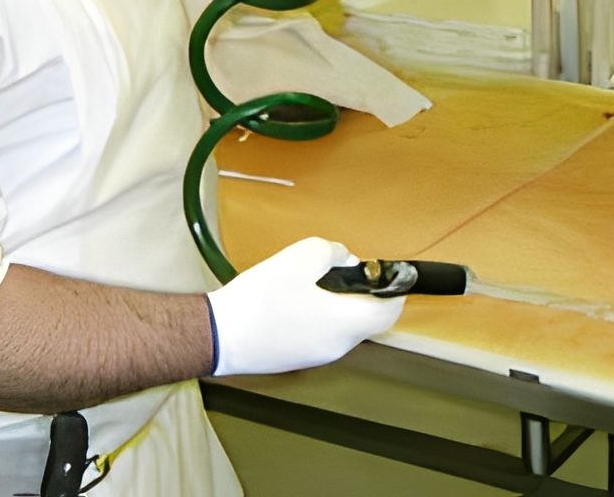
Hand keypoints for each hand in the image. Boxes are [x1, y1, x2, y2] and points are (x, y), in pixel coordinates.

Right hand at [206, 237, 404, 376]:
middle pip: (366, 319)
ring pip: (342, 326)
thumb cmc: (262, 298)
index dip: (394, 291)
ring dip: (337, 304)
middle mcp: (338, 346)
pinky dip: (319, 316)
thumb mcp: (302, 256)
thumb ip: (334, 252)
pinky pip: (322, 335)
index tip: (385, 274)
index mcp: (346, 323)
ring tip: (308, 283)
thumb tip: (346, 260)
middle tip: (335, 271)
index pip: (390, 313)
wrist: (219, 335)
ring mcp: (318, 357)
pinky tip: (293, 301)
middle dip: (359, 292)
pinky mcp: (298, 359)